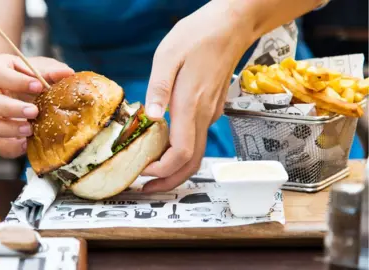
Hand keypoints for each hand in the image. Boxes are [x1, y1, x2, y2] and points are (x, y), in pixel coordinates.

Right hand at [0, 54, 73, 157]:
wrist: (41, 97)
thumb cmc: (39, 78)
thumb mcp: (47, 70)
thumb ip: (53, 71)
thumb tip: (66, 73)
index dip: (13, 80)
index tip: (38, 85)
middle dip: (9, 107)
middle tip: (34, 111)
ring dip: (5, 128)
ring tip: (29, 130)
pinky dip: (10, 147)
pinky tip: (27, 144)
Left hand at [141, 1, 253, 191]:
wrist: (231, 26)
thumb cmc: (198, 36)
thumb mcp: (167, 56)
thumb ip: (158, 88)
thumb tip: (151, 116)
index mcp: (191, 104)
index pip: (181, 153)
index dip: (163, 170)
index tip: (143, 173)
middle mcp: (204, 115)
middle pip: (192, 163)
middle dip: (170, 181)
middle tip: (147, 189)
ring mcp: (211, 113)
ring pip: (196, 153)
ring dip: (175, 169)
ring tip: (151, 173)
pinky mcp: (211, 108)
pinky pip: (197, 139)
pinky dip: (181, 152)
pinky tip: (163, 147)